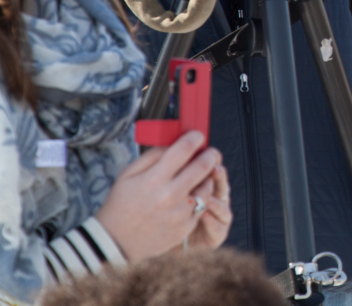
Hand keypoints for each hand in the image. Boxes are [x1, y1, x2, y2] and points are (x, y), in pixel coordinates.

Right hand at [94, 131, 222, 260]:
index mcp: (154, 179)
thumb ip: (153, 156)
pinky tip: (189, 197)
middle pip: (204, 166)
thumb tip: (175, 143)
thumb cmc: (121, 205)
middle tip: (211, 152)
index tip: (198, 136)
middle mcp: (170, 196)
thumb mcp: (128, 174)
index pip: (184, 150)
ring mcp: (180, 213)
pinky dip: (199, 199)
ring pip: (207, 186)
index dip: (195, 138)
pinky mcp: (185, 227)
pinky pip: (202, 206)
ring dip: (206, 178)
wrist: (114, 242)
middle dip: (211, 155)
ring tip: (197, 177)